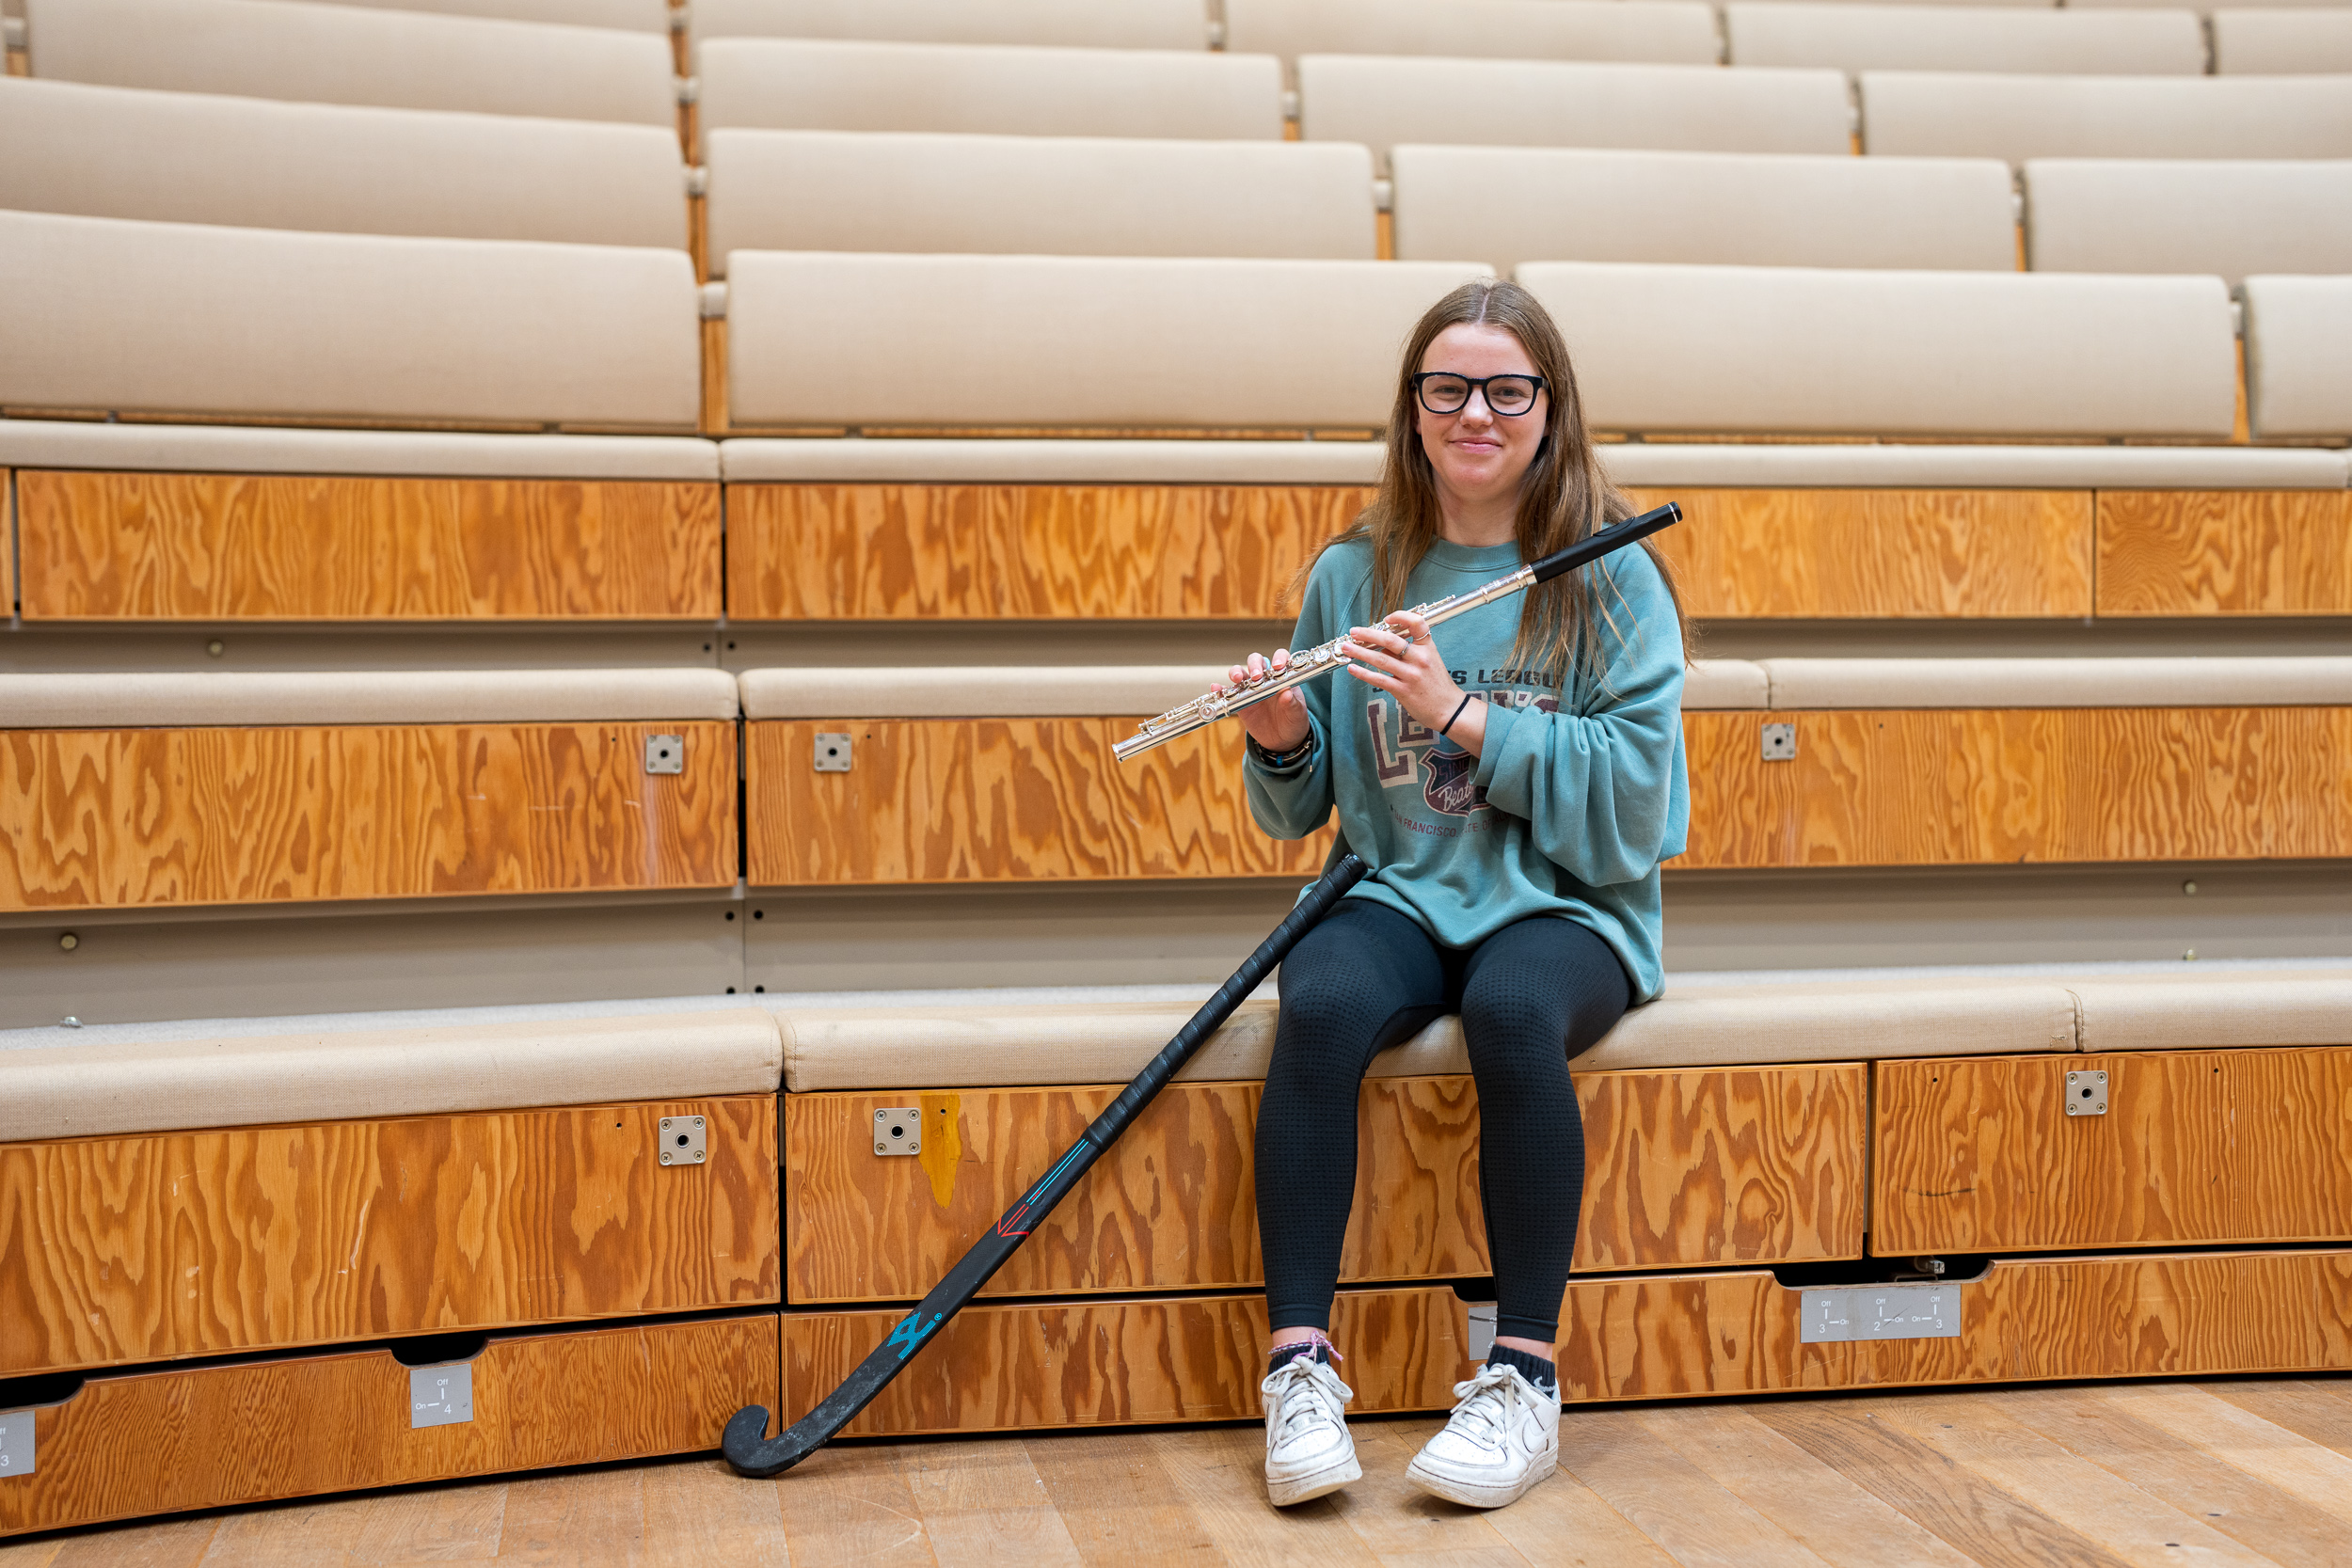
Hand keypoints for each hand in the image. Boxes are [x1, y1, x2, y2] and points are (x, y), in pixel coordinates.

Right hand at [1222, 649, 1310, 753]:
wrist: (1282, 741)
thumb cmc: (1293, 722)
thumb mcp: (1297, 714)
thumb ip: (1293, 703)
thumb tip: (1287, 693)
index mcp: (1282, 677)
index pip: (1280, 658)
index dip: (1279, 658)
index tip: (1278, 667)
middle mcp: (1266, 679)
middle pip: (1257, 661)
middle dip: (1255, 665)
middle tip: (1256, 676)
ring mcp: (1251, 690)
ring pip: (1241, 673)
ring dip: (1236, 672)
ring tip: (1237, 678)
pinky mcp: (1240, 702)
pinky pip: (1228, 693)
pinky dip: (1221, 689)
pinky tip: (1217, 688)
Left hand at [1341, 611, 1485, 752]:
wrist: (1449, 709)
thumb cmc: (1437, 684)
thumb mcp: (1430, 661)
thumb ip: (1408, 652)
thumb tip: (1382, 644)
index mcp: (1428, 648)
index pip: (1417, 623)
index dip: (1400, 617)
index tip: (1386, 619)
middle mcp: (1420, 659)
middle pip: (1391, 640)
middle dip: (1369, 634)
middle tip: (1354, 632)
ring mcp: (1412, 675)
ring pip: (1381, 658)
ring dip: (1360, 652)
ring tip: (1346, 647)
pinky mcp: (1403, 691)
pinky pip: (1379, 679)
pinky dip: (1363, 673)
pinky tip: (1352, 668)